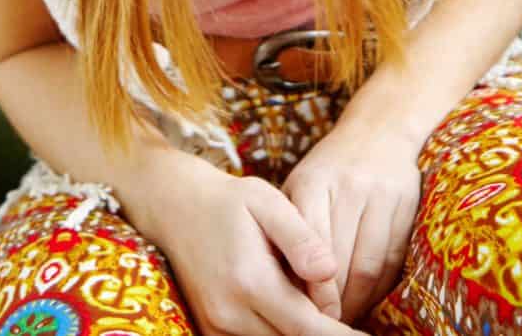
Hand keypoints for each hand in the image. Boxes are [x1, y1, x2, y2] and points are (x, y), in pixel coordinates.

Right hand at [144, 160, 359, 335]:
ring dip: (300, 331)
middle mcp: (230, 312)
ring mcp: (217, 325)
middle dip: (323, 333)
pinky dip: (277, 331)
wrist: (174, 206)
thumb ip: (301, 237)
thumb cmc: (227, 200)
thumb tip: (331, 272)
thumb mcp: (266, 201)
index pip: (308, 327)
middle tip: (347, 320)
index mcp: (249, 280)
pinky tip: (289, 312)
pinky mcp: (211, 329)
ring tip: (315, 307)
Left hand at [279, 118, 421, 325]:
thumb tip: (281, 285)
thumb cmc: (328, 169)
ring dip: (359, 300)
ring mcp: (380, 196)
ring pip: (370, 265)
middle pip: (342, 260)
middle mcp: (348, 188)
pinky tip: (368, 299)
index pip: (311, 243)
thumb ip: (290, 229)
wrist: (378, 131)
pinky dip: (381, 288)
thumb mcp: (299, 185)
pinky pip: (394, 261)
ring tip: (344, 317)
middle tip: (324, 323)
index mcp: (313, 182)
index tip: (308, 312)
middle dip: (334, 299)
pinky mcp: (406, 207)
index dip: (312, 285)